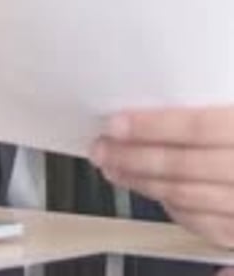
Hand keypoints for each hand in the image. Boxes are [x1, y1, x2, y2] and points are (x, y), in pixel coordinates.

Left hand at [90, 106, 233, 247]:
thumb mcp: (230, 103)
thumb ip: (206, 107)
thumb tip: (161, 98)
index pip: (197, 128)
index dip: (152, 126)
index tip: (116, 124)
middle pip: (183, 167)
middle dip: (133, 158)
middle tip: (102, 148)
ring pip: (186, 198)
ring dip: (142, 184)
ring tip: (113, 168)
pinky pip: (202, 224)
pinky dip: (171, 208)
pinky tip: (150, 191)